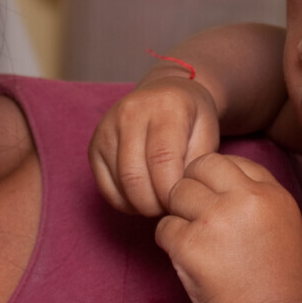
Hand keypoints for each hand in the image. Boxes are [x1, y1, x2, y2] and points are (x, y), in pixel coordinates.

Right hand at [90, 75, 220, 215]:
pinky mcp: (94, 145)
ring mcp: (107, 127)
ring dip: (140, 205)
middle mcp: (131, 112)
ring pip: (119, 184)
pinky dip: (125, 203)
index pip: (162, 159)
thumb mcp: (207, 135)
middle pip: (134, 175)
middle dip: (154, 204)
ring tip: (159, 202)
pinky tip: (142, 197)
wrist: (165, 94)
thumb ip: (197, 164)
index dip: (171, 191)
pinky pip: (105, 188)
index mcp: (165, 106)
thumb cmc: (190, 120)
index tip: (182, 202)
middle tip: (170, 208)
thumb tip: (181, 197)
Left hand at [155, 153, 301, 302]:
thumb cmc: (275, 281)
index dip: (218, 180)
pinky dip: (170, 244)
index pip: (233, 162)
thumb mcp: (281, 227)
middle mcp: (245, 199)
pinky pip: (163, 228)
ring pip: (177, 193)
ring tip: (197, 241)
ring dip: (179, 215)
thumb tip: (211, 178)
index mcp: (273, 194)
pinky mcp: (189, 243)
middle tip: (197, 216)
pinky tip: (190, 260)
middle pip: (201, 166)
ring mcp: (215, 219)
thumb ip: (253, 199)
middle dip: (193, 187)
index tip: (219, 202)